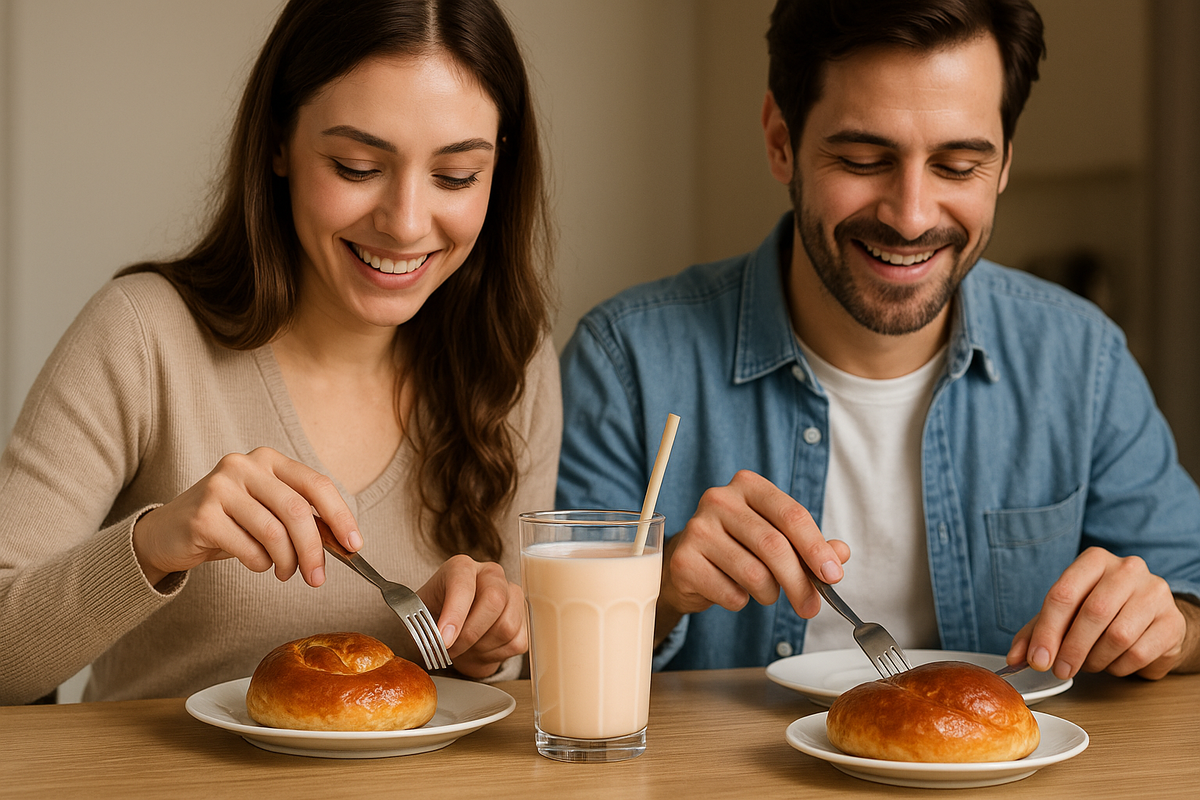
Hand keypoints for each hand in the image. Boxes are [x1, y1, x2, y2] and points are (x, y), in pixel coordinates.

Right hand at [132, 447, 359, 587]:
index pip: (316, 484)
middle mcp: (245, 465)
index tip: (354, 545)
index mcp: (269, 460)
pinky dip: (260, 565)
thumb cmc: (230, 523)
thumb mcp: (268, 511)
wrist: (168, 533)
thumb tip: (343, 543)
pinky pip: (248, 549)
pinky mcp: (203, 515)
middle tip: (318, 578)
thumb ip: (301, 518)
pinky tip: (257, 564)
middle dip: (314, 550)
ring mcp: (221, 487)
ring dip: (287, 562)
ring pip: (274, 533)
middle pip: (297, 511)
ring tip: (285, 573)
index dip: (340, 516)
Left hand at [417, 555, 526, 678]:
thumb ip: (421, 626)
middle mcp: (491, 575)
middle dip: (469, 635)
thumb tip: (432, 640)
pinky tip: (480, 650)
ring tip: (464, 649)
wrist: (451, 633)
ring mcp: (512, 595)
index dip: (455, 613)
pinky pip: (516, 643)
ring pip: (506, 626)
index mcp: (461, 568)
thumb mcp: (420, 618)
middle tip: (450, 651)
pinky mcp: (524, 619)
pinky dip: (495, 655)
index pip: (463, 583)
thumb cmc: (435, 620)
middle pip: (494, 601)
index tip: (444, 640)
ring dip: (481, 648)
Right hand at [659, 470, 849, 628]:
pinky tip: (733, 590)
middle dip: (800, 583)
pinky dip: (741, 601)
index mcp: (748, 486)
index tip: (833, 576)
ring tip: (766, 593)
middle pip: (774, 546)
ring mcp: (698, 528)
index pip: (791, 515)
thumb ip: (810, 545)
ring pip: (754, 574)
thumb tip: (840, 554)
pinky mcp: (683, 560)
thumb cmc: (738, 546)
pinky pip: (730, 593)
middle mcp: (720, 500)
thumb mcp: (777, 537)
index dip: (816, 548)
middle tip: (810, 607)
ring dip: (770, 594)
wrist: (689, 563)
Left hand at [1006, 547, 1185, 679]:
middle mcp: (1127, 569)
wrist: (1151, 619)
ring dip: (1096, 659)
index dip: (1047, 631)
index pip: (1063, 594)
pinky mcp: (1172, 621)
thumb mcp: (1064, 615)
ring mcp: (1155, 593)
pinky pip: (1139, 652)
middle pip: (1092, 613)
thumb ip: (1036, 633)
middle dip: (1071, 649)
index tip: (1038, 660)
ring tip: (1089, 664)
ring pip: (1117, 636)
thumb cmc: (1102, 612)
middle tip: (1061, 670)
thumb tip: (1015, 659)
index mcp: (1094, 560)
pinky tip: (1113, 662)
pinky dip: (1119, 666)